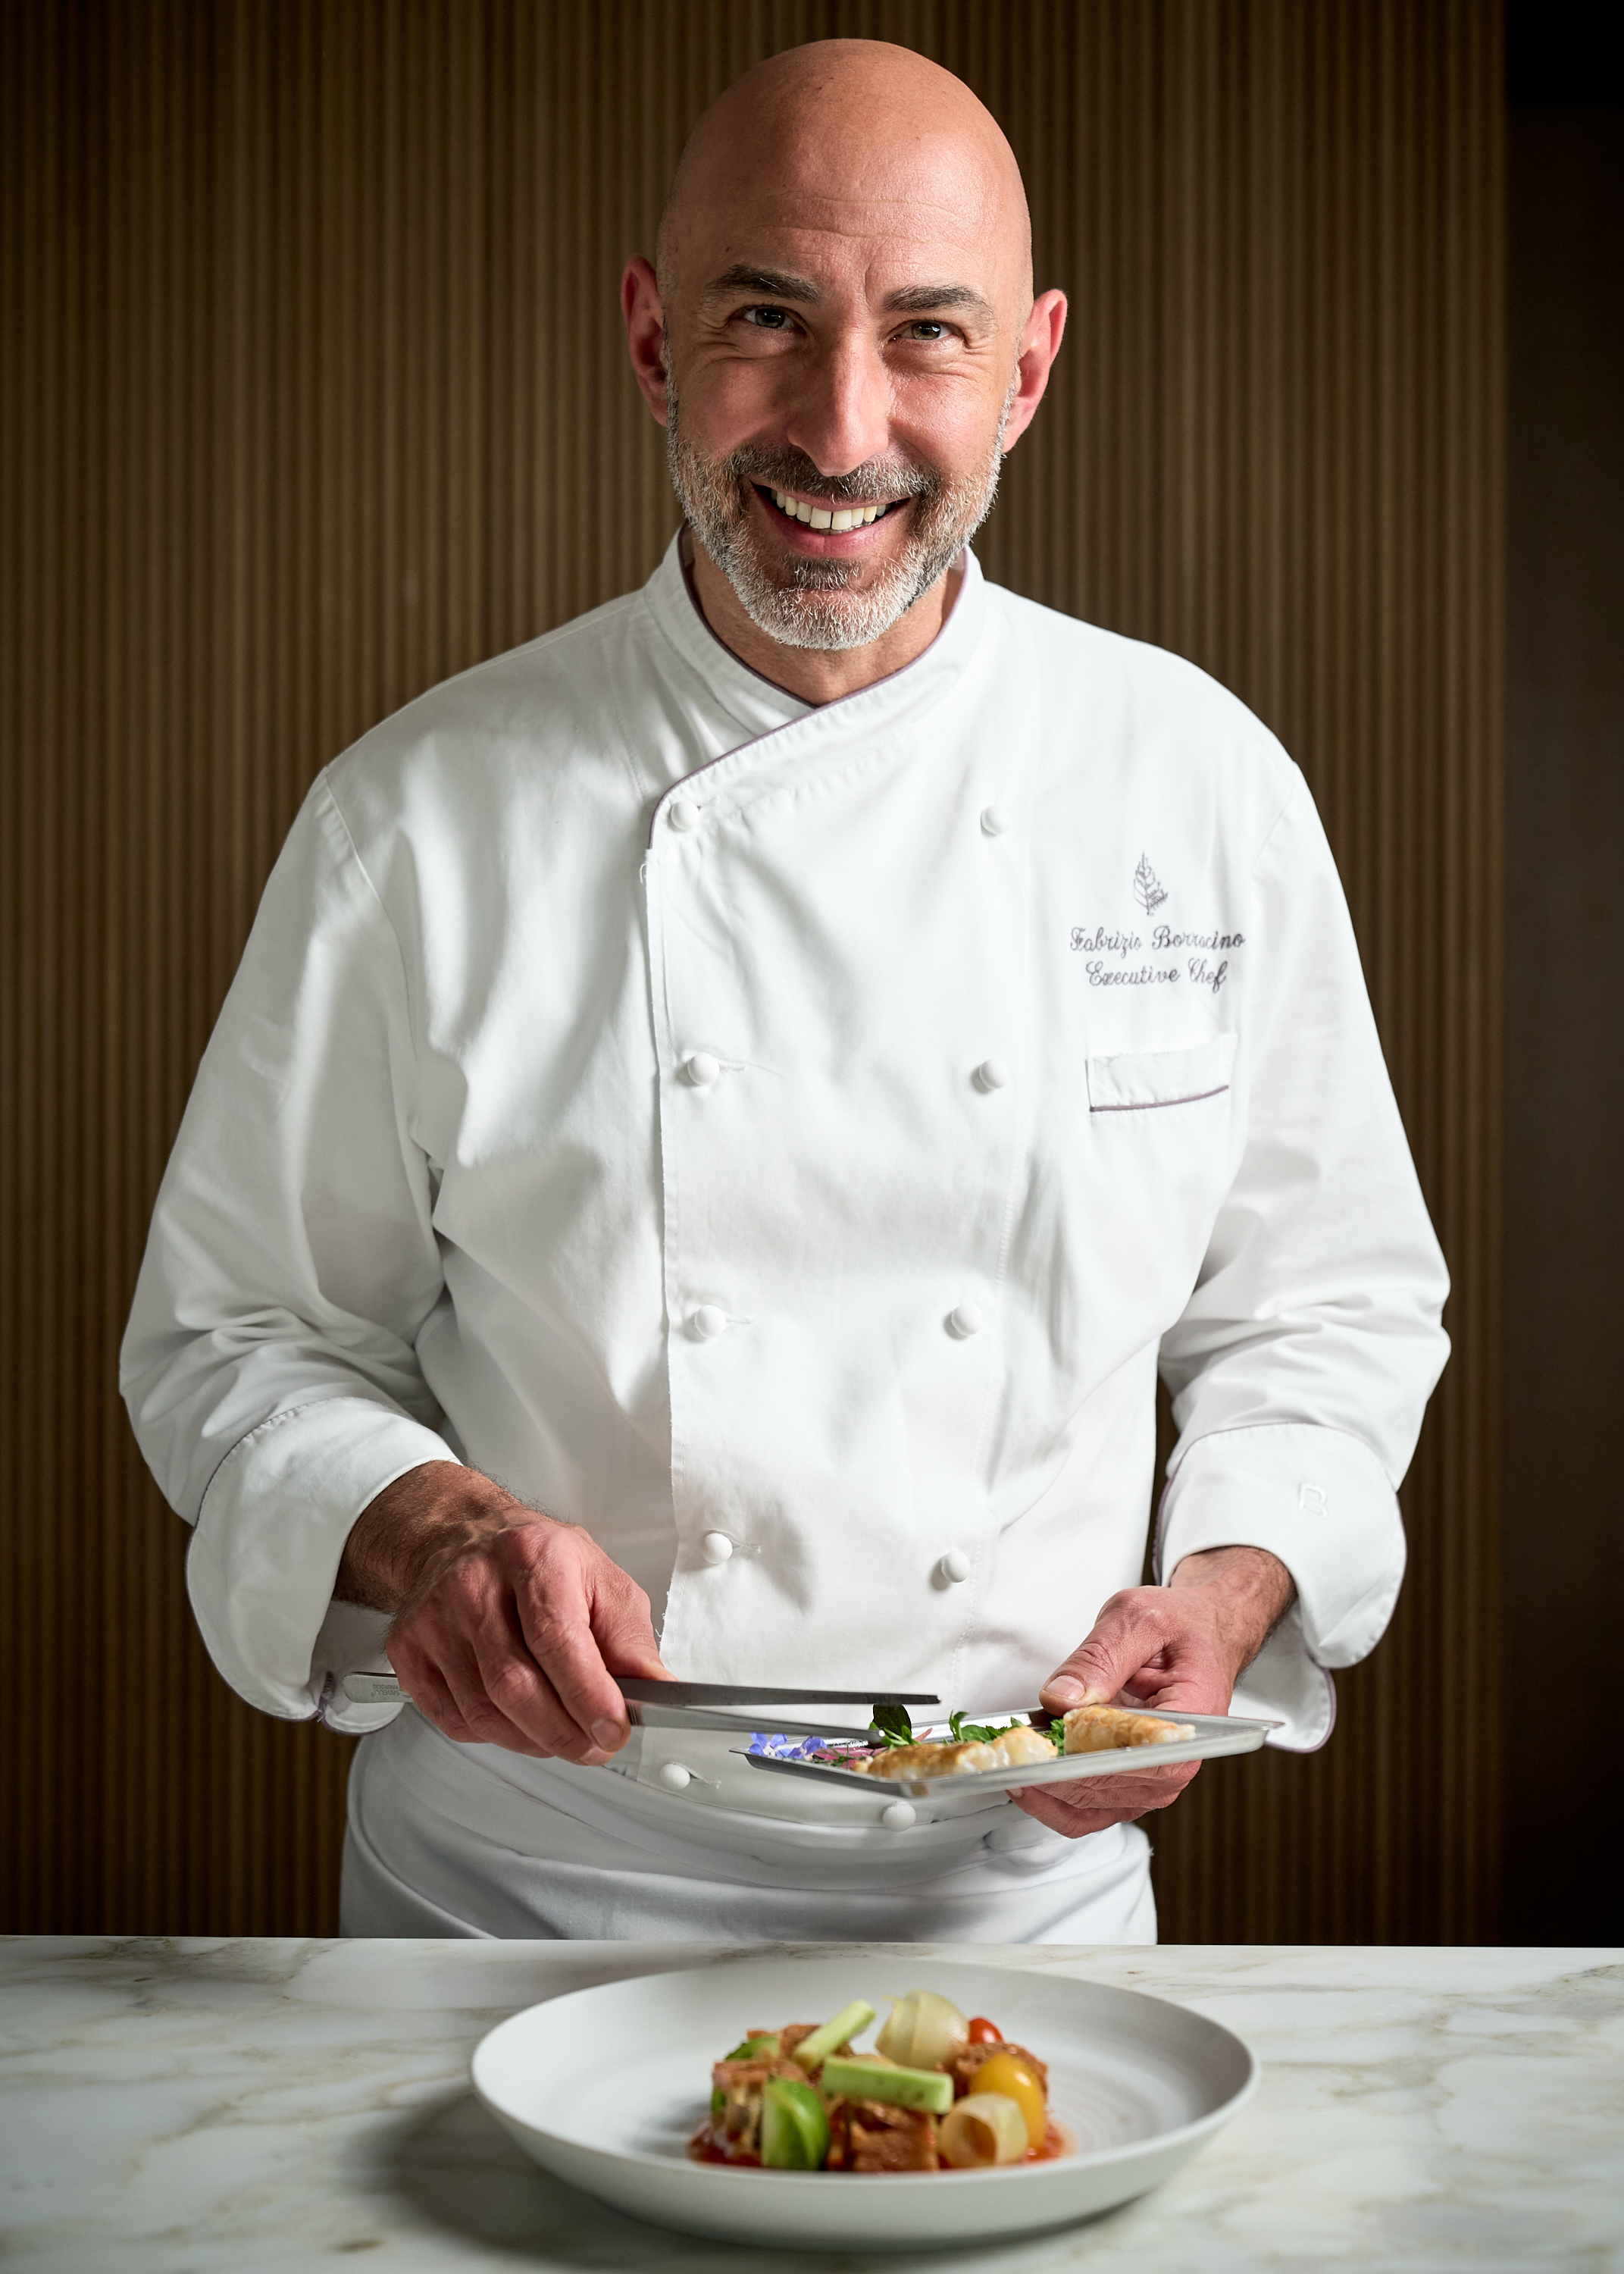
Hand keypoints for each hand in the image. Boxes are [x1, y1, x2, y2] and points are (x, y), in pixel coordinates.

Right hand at [335, 1462, 668, 1764]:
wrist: (463, 1537)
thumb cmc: (538, 1560)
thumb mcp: (602, 1580)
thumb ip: (630, 1640)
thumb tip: (655, 1693)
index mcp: (532, 1557)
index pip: (556, 1639)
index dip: (588, 1696)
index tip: (613, 1729)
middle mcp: (475, 1584)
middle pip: (515, 1685)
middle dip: (564, 1733)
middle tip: (595, 1745)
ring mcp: (434, 1619)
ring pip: (484, 1713)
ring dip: (533, 1740)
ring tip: (561, 1731)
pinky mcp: (408, 1649)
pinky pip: (455, 1720)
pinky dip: (495, 1735)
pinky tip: (516, 1717)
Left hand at [1013, 1545, 1293, 1839]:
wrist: (1199, 1632)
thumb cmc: (1179, 1627)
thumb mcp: (1138, 1620)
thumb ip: (1099, 1658)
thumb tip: (1063, 1698)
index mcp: (1191, 1720)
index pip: (1142, 1759)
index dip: (1090, 1761)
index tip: (1046, 1749)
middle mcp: (1175, 1761)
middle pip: (1110, 1789)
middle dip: (1054, 1772)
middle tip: (1011, 1749)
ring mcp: (1151, 1780)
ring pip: (1092, 1808)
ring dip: (1046, 1789)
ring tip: (1011, 1759)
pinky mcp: (1129, 1784)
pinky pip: (1087, 1811)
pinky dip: (1052, 1800)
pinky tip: (1025, 1777)